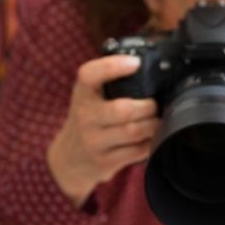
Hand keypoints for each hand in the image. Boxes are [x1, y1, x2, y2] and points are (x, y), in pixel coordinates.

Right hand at [47, 55, 159, 205]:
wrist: (69, 159)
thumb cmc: (88, 119)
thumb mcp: (89, 96)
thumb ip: (110, 81)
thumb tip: (145, 65)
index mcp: (83, 93)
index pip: (90, 75)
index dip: (113, 66)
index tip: (135, 63)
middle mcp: (85, 116)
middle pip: (123, 109)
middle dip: (148, 106)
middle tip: (154, 105)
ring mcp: (93, 141)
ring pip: (133, 131)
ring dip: (153, 125)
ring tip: (155, 121)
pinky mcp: (104, 161)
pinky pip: (137, 151)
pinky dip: (150, 143)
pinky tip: (148, 138)